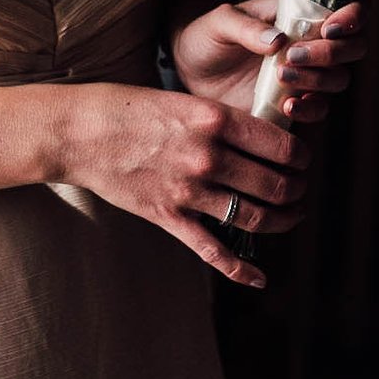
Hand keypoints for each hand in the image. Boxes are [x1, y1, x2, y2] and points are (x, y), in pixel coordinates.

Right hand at [55, 83, 311, 287]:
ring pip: (255, 217)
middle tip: (298, 190)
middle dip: (296, 190)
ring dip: (282, 221)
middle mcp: (207, 156)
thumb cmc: (126, 108)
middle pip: (275, 184)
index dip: (300, 157)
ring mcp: (188, 190)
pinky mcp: (168, 216)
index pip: (281, 145)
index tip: (301, 161)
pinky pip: (212, 251)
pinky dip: (240, 270)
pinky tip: (259, 279)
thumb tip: (260, 135)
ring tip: (289, 217)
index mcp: (214, 119)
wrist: (77, 132)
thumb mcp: (181, 99)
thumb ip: (220, 119)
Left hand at [170, 0, 367, 122]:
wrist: (190, 73)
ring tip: (281, 77)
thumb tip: (279, 40)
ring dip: (318, 79)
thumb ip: (246, 26)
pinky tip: (286, 107)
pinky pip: (318, 109)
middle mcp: (311, 43)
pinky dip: (309, 109)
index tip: (330, 28)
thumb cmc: (208, 37)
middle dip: (331, 53)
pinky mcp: (294, 103)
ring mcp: (306, 75)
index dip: (353, 16)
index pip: (346, 8)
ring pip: (339, 79)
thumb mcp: (219, 22)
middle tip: (293, 56)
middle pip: (353, 47)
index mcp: (300, 14)